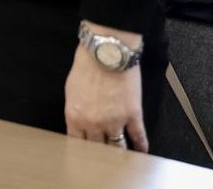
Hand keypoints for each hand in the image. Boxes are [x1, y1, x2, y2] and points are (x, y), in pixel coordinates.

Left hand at [65, 23, 146, 150]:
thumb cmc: (86, 65)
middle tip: (103, 157)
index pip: (76, 142)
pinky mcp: (133, 116)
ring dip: (119, 152)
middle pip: (96, 148)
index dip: (81, 149)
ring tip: (120, 158)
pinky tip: (141, 151)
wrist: (106, 53)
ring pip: (117, 147)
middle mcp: (94, 124)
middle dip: (99, 152)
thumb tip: (78, 120)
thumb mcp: (71, 89)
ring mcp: (115, 122)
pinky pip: (138, 136)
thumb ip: (75, 109)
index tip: (84, 153)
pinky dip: (141, 146)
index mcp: (75, 117)